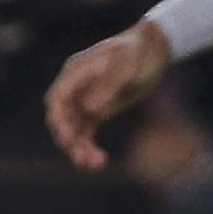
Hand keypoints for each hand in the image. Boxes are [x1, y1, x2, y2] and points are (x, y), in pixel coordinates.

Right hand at [44, 20, 172, 171]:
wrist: (154, 49)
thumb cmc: (138, 51)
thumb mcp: (126, 64)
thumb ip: (109, 84)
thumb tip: (92, 109)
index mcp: (76, 73)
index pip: (58, 99)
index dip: (59, 119)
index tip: (69, 137)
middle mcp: (77, 88)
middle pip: (62, 118)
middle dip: (70, 139)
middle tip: (85, 158)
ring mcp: (86, 100)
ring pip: (73, 129)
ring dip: (79, 148)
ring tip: (96, 164)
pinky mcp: (98, 110)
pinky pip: (86, 132)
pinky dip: (88, 146)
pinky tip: (98, 161)